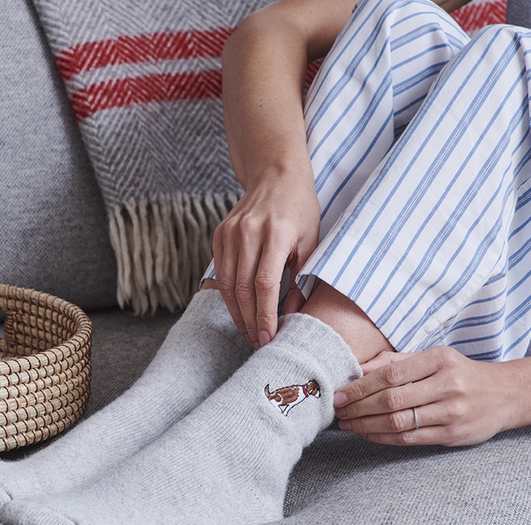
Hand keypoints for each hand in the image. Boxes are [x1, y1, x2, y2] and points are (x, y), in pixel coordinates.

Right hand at [212, 172, 319, 348]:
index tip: (269, 337)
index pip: (265, 284)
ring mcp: (230, 232)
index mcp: (277, 233)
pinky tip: (239, 311)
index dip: (265, 315)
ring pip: (226, 284)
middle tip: (258, 342)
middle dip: (250, 321)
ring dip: (237, 313)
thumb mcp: (311, 242)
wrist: (276, 175)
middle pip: (242, 289)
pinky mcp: (219, 234)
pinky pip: (219, 273)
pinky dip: (227, 296)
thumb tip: (291, 314)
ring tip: (248, 332)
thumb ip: (301, 278)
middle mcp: (249, 232)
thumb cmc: (300, 210)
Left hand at [333, 346, 514, 446]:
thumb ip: (395, 361)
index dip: (359, 387)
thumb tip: (359, 367)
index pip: (389, 375)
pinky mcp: (453, 434)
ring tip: (347, 424)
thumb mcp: (432, 357)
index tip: (339, 395)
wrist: (505, 394)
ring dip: (366, 425)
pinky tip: (367, 433)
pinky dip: (383, 437)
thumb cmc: (459, 373)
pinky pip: (410, 438)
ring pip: (398, 422)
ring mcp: (451, 412)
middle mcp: (447, 385)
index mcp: (438, 360)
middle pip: (391, 400)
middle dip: (358, 408)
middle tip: (338, 412)